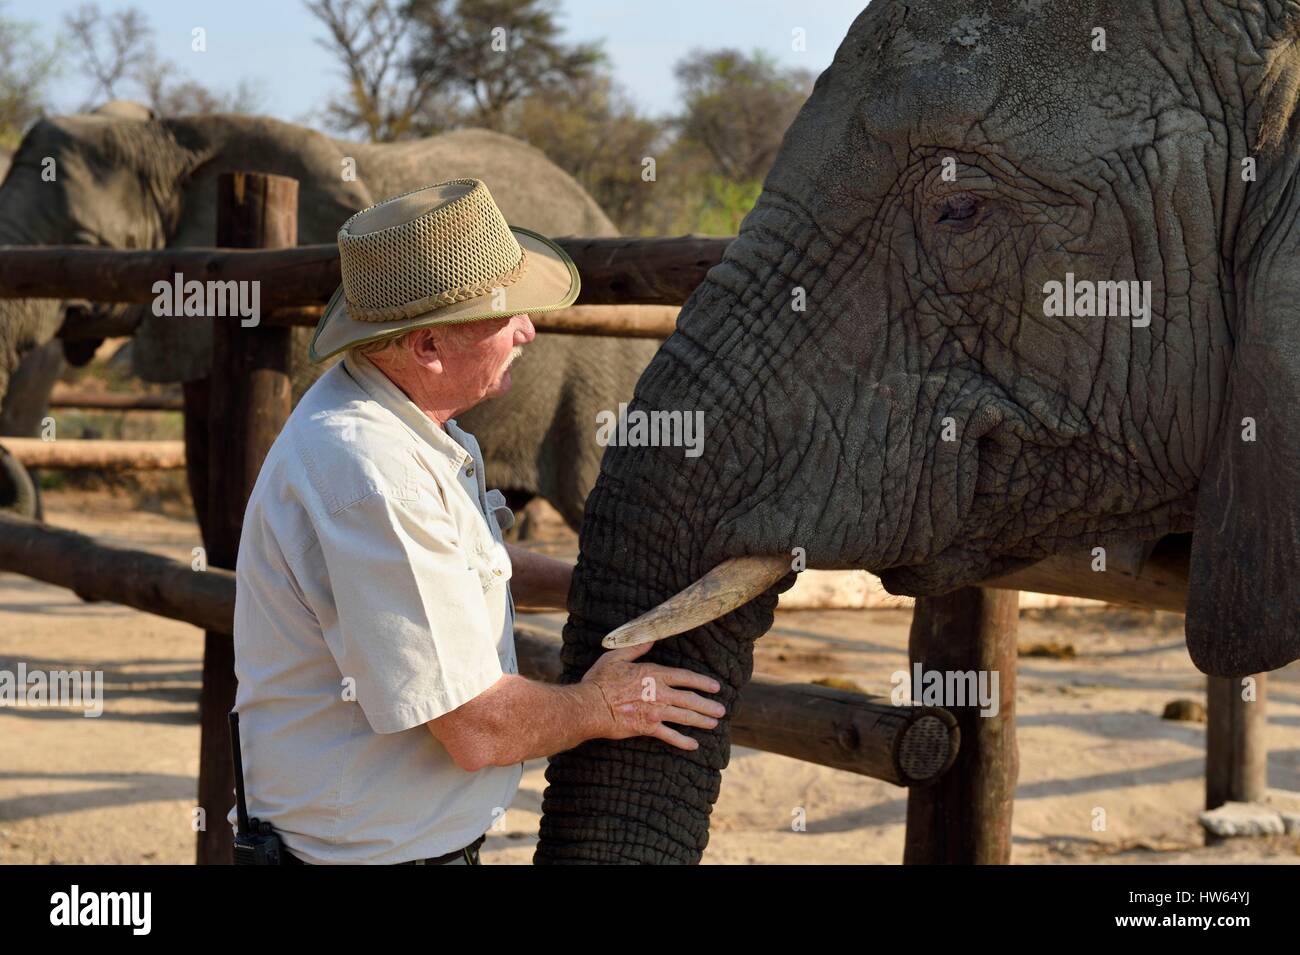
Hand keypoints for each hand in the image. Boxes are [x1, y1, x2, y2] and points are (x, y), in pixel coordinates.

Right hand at [581, 641, 725, 750]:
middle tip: (721, 710)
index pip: (685, 677)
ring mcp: (655, 711)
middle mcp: (659, 693)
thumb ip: (636, 648)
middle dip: (708, 705)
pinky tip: (693, 744)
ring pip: (684, 716)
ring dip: (701, 720)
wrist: (590, 706)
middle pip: (690, 699)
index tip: (715, 687)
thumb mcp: (616, 657)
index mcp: (653, 674)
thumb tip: (651, 639)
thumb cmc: (600, 680)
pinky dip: (682, 741)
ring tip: (714, 724)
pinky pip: (669, 736)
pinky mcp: (647, 728)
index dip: (702, 682)